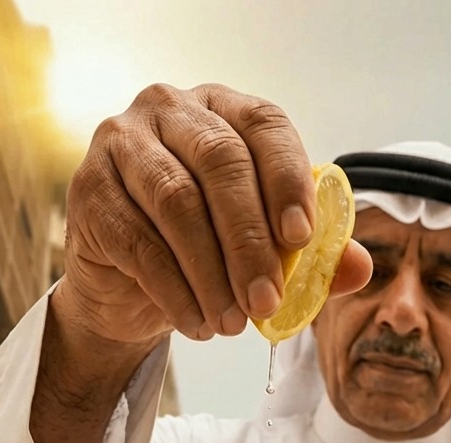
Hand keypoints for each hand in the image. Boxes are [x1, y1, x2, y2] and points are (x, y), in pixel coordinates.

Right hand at [60, 82, 370, 346]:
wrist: (130, 291)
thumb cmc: (205, 255)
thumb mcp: (264, 255)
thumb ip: (312, 257)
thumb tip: (360, 268)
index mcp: (223, 111)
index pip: (264, 127)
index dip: (287, 179)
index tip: (302, 239)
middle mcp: (170, 111)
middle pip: (221, 164)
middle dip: (250, 242)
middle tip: (268, 302)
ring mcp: (121, 145)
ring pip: (177, 203)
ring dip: (211, 273)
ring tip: (233, 323)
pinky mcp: (89, 192)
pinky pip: (138, 242)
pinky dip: (174, 291)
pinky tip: (197, 324)